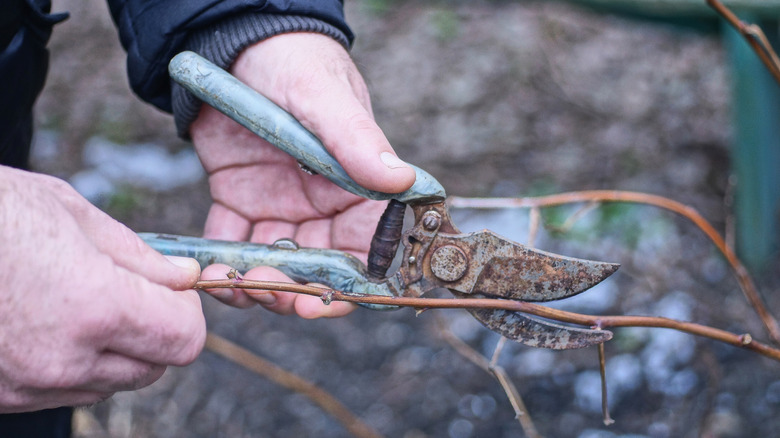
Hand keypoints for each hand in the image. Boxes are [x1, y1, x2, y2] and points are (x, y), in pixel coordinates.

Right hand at [0, 167, 205, 412]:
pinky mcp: (1, 397)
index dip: (187, 312)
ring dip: (115, 351)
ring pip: (111, 383)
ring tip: (78, 301)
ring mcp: (28, 385)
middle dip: (156, 332)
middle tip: (131, 292)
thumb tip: (184, 278)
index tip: (172, 288)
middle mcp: (66, 359)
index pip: (185, 340)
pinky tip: (45, 322)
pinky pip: (64, 391)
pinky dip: (73, 364)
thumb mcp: (72, 213)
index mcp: (96, 306)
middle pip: (155, 368)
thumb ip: (140, 256)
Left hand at [189, 33, 414, 317]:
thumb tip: (402, 182)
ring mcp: (281, 206)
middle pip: (319, 269)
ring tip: (230, 281)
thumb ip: (358, 141)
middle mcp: (323, 206)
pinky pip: (232, 241)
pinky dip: (219, 260)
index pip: (368, 249)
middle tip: (266, 293)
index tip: (322, 303)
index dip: (352, 286)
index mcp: (357, 188)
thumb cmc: (292, 59)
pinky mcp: (239, 199)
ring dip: (255, 283)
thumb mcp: (324, 97)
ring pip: (275, 264)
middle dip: (295, 293)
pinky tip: (206, 268)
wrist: (234, 37)